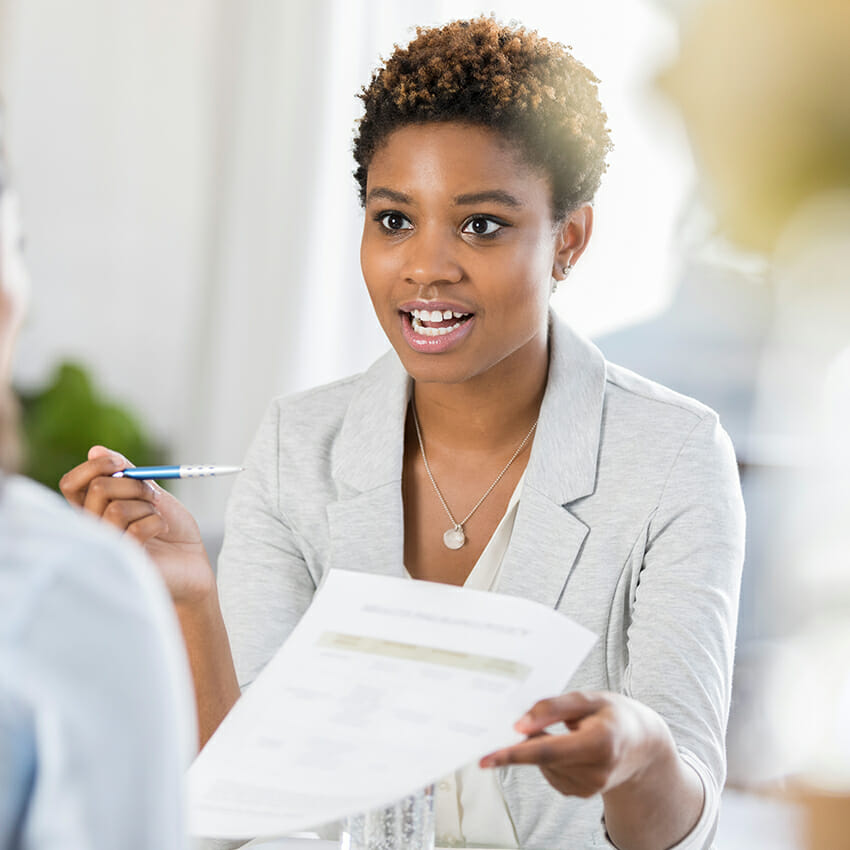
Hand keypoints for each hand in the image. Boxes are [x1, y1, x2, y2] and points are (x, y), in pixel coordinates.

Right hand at [60, 445, 214, 605]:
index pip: (71, 484)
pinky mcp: (123, 562)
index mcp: (94, 510)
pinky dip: (156, 523)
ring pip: (116, 509)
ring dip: (147, 506)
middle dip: (133, 483)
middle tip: (153, 494)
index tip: (119, 463)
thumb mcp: (150, 494)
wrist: (194, 563)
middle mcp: (93, 529)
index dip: (93, 467)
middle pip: (97, 489)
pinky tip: (160, 533)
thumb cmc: (171, 530)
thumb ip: (126, 473)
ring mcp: (105, 547)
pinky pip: (135, 529)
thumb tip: (95, 450)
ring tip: (158, 518)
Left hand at [480, 690, 674, 798]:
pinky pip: (550, 773)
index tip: (487, 757)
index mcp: (600, 742)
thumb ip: (551, 708)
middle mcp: (597, 770)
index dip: (514, 753)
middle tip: (520, 723)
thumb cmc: (613, 714)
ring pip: (543, 765)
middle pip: (542, 758)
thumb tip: (519, 725)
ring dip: (539, 747)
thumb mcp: (586, 699)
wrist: (642, 743)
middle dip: (523, 742)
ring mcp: (590, 787)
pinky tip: (566, 746)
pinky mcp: (583, 794)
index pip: (547, 750)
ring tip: (565, 731)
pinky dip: (548, 758)